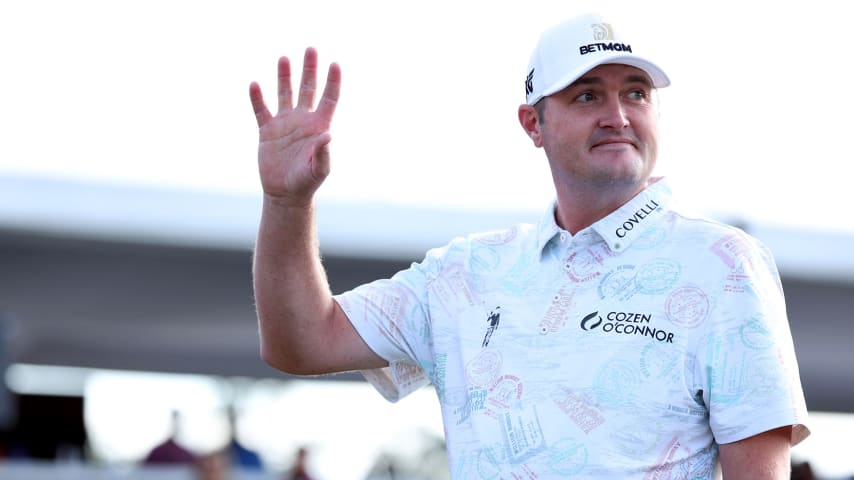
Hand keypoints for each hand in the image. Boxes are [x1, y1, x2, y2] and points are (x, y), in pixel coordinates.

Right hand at [249, 48, 340, 206]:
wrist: (285, 194)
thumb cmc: (307, 182)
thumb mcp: (319, 169)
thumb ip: (323, 153)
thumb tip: (328, 136)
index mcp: (319, 127)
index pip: (329, 99)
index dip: (333, 82)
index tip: (335, 64)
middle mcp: (303, 121)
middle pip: (308, 89)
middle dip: (309, 69)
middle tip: (311, 49)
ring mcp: (285, 124)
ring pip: (284, 94)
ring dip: (284, 76)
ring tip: (284, 58)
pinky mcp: (267, 132)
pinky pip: (261, 111)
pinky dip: (257, 98)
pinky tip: (255, 84)